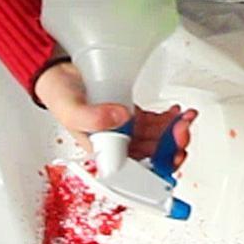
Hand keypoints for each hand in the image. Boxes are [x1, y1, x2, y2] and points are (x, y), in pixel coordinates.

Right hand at [34, 61, 195, 169]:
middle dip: (172, 145)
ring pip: (156, 138)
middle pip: (151, 154)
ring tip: (185, 119)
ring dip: (174, 132)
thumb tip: (121, 119)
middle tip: (183, 131)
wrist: (58, 73)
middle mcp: (117, 143)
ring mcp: (125, 129)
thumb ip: (91, 118)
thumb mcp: (71, 111)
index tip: (173, 156)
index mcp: (103, 152)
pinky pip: (154, 122)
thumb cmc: (59, 97)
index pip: (136, 170)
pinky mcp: (130, 115)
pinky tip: (176, 112)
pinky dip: (168, 119)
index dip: (158, 167)